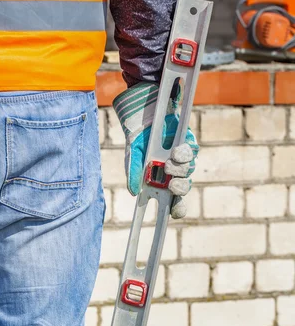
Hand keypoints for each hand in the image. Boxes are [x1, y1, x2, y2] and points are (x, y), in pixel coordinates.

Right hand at [112, 82, 198, 218]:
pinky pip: (192, 152)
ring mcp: (182, 158)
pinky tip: (175, 150)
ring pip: (189, 171)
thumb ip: (134, 174)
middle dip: (179, 189)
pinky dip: (184, 154)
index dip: (176, 208)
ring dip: (180, 170)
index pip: (172, 200)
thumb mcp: (132, 156)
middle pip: (183, 188)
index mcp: (159, 180)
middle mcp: (173, 172)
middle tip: (171, 184)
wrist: (143, 113)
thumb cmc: (137, 137)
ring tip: (169, 163)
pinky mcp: (188, 143)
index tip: (173, 212)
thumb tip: (135, 192)